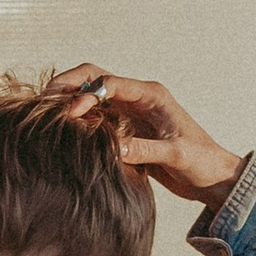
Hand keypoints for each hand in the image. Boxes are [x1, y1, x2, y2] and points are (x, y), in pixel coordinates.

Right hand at [47, 65, 245, 211]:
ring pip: (91, 96)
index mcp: (152, 95)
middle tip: (43, 99)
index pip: (111, 83)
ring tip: (45, 114)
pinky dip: (77, 119)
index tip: (70, 111)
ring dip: (69, 100)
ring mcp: (129, 112)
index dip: (87, 93)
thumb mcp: (176, 156)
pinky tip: (62, 131)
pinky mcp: (124, 128)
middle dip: (68, 84)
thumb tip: (114, 147)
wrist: (212, 177)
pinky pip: (95, 117)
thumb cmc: (201, 161)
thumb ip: (146, 149)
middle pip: (95, 78)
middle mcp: (138, 98)